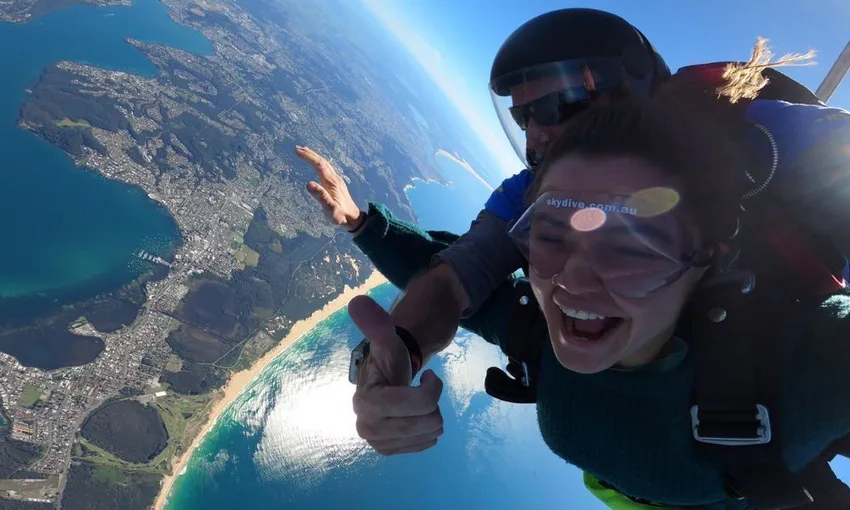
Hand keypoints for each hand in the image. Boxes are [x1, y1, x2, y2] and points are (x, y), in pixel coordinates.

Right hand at [295, 145, 364, 230]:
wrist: (354, 218)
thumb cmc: (341, 215)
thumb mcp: (330, 208)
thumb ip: (320, 196)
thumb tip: (308, 184)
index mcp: (331, 182)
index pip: (318, 164)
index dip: (308, 157)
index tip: (297, 151)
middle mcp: (335, 178)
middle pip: (322, 161)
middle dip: (310, 154)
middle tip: (297, 148)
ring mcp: (337, 180)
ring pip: (325, 164)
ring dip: (314, 157)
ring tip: (305, 152)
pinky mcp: (337, 183)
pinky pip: (327, 168)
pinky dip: (319, 163)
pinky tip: (317, 165)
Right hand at [347, 295, 443, 454]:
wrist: (387, 376)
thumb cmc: (390, 358)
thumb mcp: (388, 338)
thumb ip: (375, 323)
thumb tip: (357, 302)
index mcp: (366, 402)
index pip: (420, 404)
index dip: (432, 389)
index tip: (427, 376)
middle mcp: (367, 428)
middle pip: (426, 422)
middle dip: (434, 403)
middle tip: (422, 389)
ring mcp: (378, 443)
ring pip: (430, 434)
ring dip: (432, 416)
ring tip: (418, 402)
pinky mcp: (389, 451)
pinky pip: (427, 445)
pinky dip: (428, 430)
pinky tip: (416, 416)